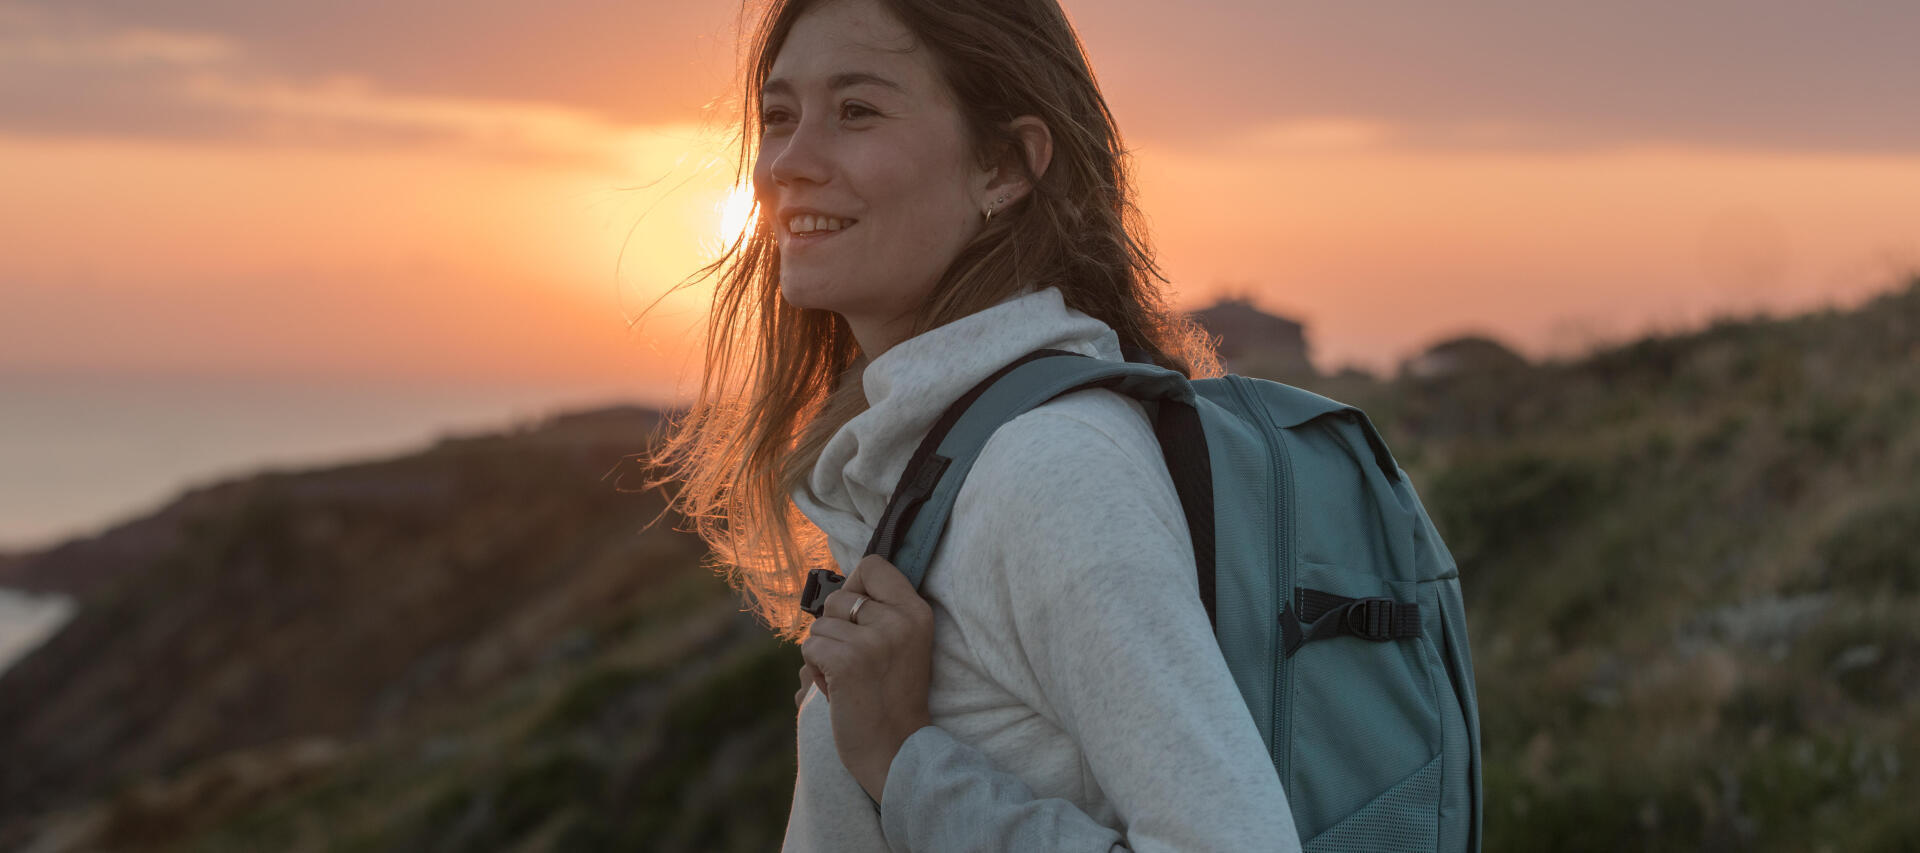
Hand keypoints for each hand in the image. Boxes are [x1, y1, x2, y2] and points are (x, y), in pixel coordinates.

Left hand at [800, 554, 935, 803]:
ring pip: (819, 625)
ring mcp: (874, 640)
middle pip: (838, 597)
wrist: (895, 751)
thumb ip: (880, 612)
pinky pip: (809, 648)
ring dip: (824, 654)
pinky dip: (815, 670)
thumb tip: (836, 587)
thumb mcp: (902, 644)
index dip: (855, 588)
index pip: (873, 565)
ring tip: (849, 679)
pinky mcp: (848, 661)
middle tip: (856, 662)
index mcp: (917, 612)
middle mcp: (899, 620)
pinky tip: (837, 689)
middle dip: (834, 630)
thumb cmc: (891, 698)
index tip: (857, 620)